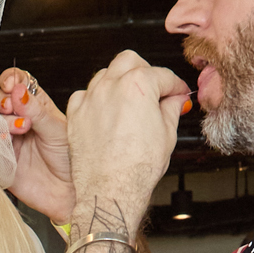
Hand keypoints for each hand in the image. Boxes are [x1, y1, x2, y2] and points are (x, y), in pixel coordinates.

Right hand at [0, 70, 75, 221]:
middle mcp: (15, 119)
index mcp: (33, 105)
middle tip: (11, 109)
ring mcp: (4, 138)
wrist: (69, 193)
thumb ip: (35, 110)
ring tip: (14, 131)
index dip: (8, 80)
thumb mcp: (57, 130)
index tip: (11, 86)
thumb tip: (17, 90)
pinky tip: (3, 142)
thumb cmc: (70, 160)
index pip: (13, 82)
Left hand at [67, 50, 189, 228]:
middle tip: (154, 89)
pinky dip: (96, 99)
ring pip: (105, 74)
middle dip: (145, 70)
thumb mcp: (167, 134)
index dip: (175, 86)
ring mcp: (91, 99)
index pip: (163, 75)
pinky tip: (106, 111)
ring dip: (119, 82)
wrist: (110, 191)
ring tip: (130, 101)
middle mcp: (111, 86)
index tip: (178, 93)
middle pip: (130, 61)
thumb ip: (172, 109)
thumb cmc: (136, 168)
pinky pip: (85, 95)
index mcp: (138, 85)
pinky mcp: (75, 115)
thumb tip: (175, 100)